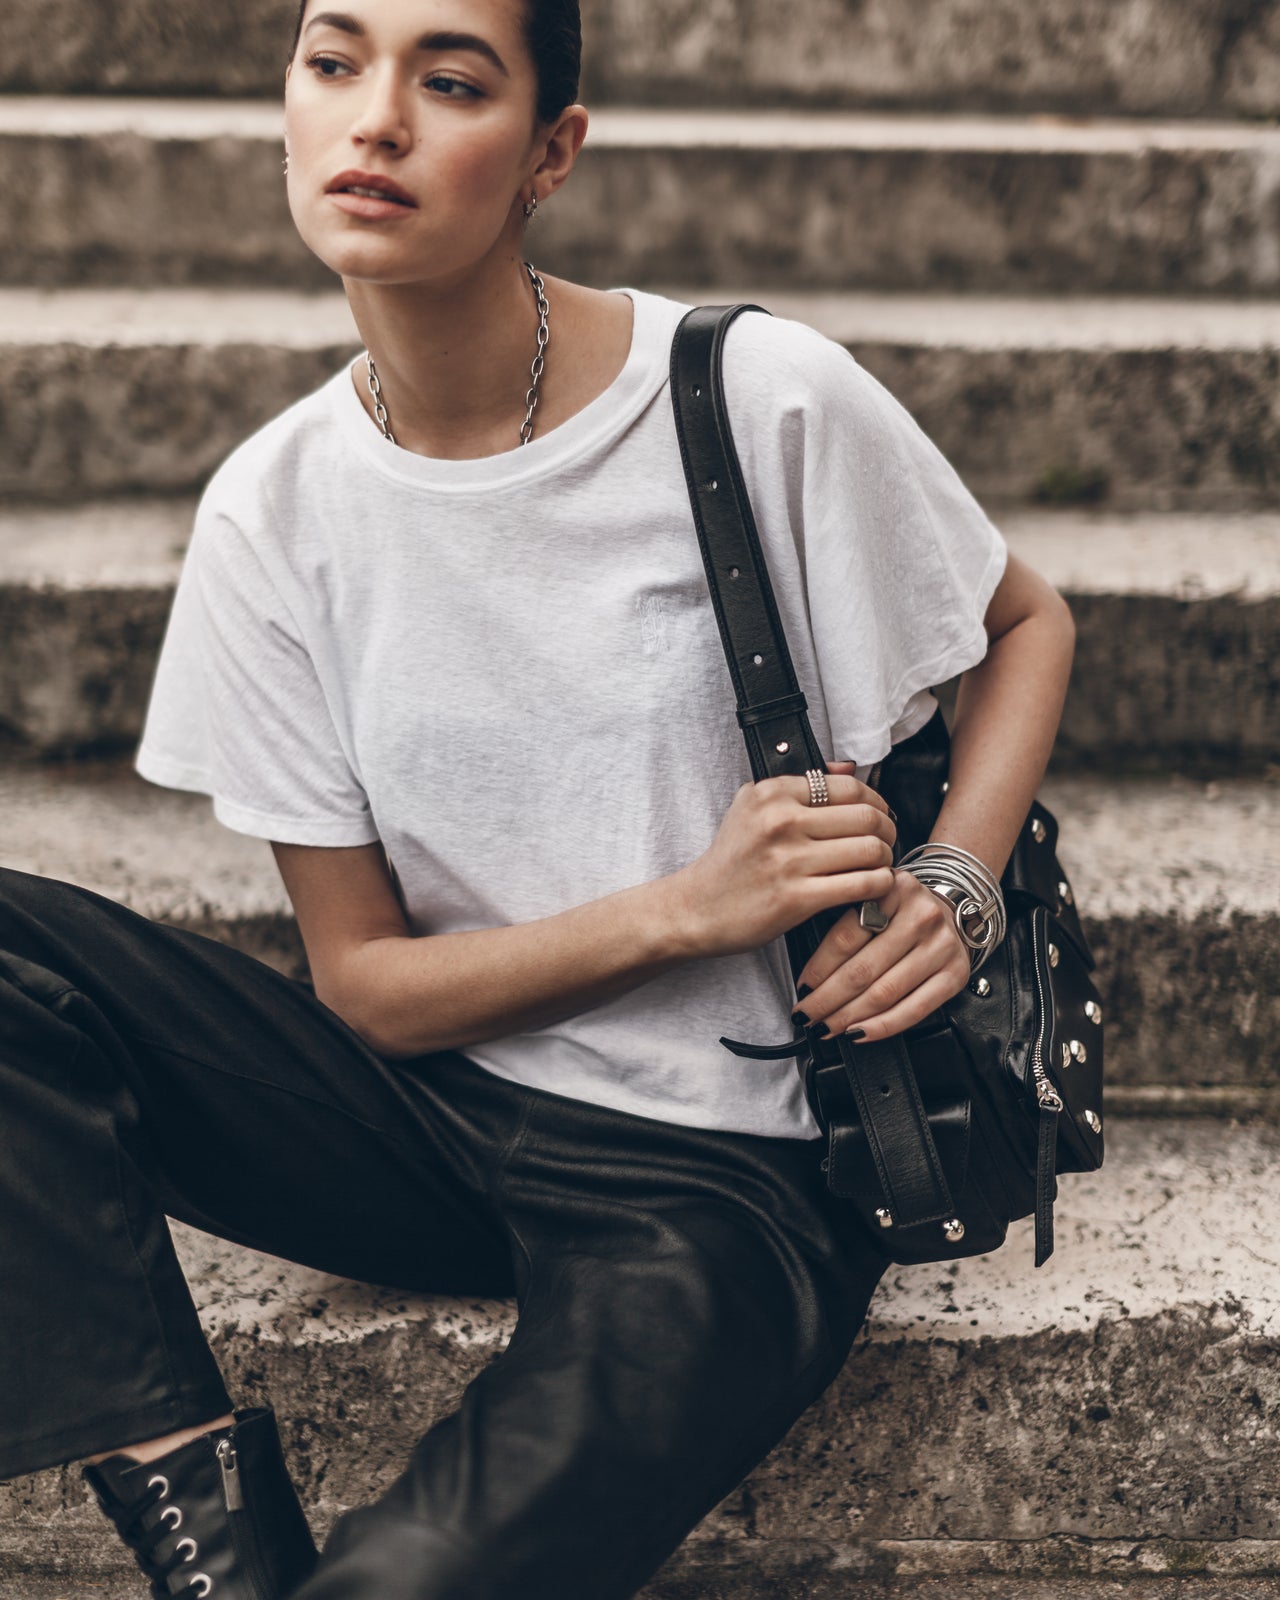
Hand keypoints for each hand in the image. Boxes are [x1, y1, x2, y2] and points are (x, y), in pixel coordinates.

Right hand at [665, 761, 896, 960]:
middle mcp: (780, 821)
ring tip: (878, 865)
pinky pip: (862, 885)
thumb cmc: (731, 859)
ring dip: (885, 859)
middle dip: (888, 830)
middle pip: (867, 817)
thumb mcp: (751, 806)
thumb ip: (799, 784)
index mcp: (772, 793)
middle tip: (885, 842)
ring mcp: (788, 861)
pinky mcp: (797, 899)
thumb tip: (848, 768)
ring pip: (871, 851)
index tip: (879, 815)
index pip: (849, 787)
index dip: (876, 801)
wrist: (698, 907)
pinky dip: (879, 885)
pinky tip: (872, 887)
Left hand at [792, 868, 971, 1043]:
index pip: (846, 937)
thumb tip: (810, 979)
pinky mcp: (955, 974)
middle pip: (863, 969)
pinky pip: (915, 1009)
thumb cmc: (902, 911)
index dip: (818, 969)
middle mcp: (922, 916)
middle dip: (827, 1000)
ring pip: (885, 992)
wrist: (952, 911)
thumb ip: (847, 925)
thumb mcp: (873, 900)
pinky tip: (860, 1033)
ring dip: (849, 1017)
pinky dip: (883, 1026)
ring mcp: (942, 946)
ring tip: (827, 1026)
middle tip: (806, 1016)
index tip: (802, 988)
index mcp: (893, 890)